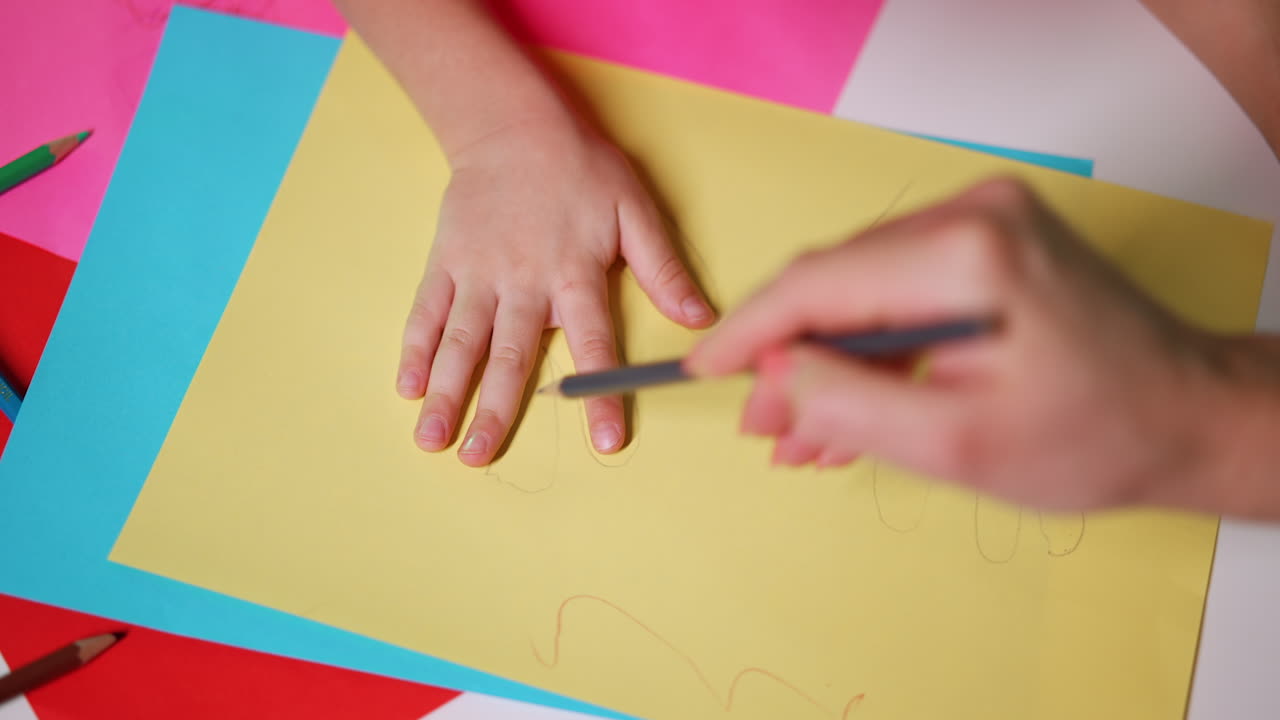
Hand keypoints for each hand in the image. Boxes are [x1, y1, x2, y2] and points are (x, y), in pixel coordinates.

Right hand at [399, 122, 713, 465]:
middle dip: (495, 411)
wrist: (513, 124)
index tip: (605, 442)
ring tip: (432, 438)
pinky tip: (405, 388)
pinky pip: (426, 312)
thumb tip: (702, 319)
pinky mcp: (446, 262)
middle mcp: (523, 281)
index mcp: (574, 273)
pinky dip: (414, 349)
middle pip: (510, 356)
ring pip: (460, 341)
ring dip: (445, 392)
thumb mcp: (635, 209)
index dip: (600, 395)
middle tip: (480, 458)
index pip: (593, 344)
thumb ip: (663, 269)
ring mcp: (478, 273)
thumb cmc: (582, 168)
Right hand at [686, 177, 1242, 511]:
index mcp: (968, 251)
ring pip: (861, 289)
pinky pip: (897, 290)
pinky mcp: (987, 240)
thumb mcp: (957, 444)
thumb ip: (849, 403)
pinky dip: (868, 346)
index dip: (749, 331)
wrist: (1190, 416)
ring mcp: (983, 220)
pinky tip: (845, 402)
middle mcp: (973, 212)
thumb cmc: (1095, 437)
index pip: (818, 282)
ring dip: (826, 359)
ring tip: (799, 434)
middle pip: (836, 282)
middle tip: (761, 427)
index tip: (700, 370)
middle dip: (789, 357)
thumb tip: (774, 376)